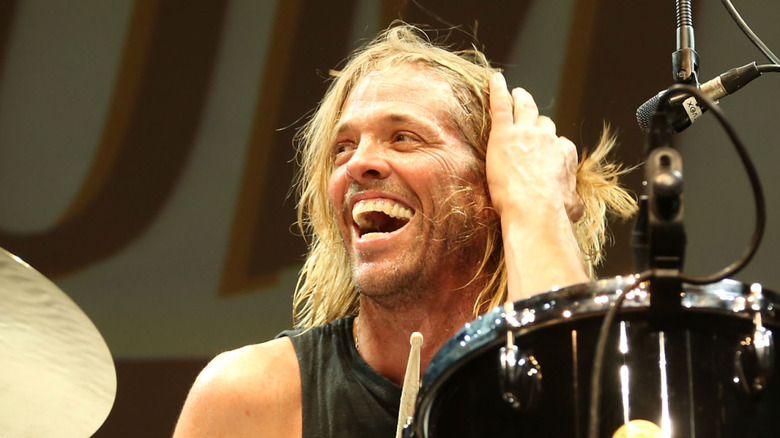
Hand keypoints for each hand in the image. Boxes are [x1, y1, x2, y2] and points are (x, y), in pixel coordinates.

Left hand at [486, 72, 582, 221]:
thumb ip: (573, 201)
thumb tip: (575, 207)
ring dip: (521, 99)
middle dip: (536, 118)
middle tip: (528, 110)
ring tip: (516, 94)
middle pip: (543, 122)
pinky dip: (499, 90)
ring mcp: (525, 133)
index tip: (542, 150)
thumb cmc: (553, 213)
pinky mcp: (504, 133)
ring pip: (525, 107)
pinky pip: (502, 105)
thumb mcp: (572, 207)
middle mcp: (547, 139)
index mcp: (564, 154)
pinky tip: (495, 80)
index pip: (558, 143)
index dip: (549, 145)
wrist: (535, 210)